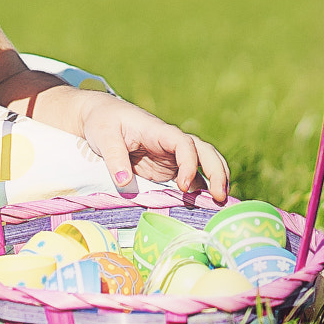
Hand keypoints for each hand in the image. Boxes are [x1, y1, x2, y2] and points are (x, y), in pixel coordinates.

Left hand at [79, 97, 231, 202]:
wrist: (103, 117)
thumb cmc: (104, 122)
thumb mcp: (104, 136)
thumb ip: (115, 158)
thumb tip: (125, 183)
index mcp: (159, 131)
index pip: (184, 144)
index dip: (189, 163)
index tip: (184, 186)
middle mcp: (171, 143)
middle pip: (204, 151)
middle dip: (217, 171)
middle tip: (220, 196)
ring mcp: (172, 156)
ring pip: (203, 163)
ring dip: (216, 179)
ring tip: (221, 202)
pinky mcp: (168, 168)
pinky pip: (191, 178)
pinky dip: (202, 190)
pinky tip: (206, 206)